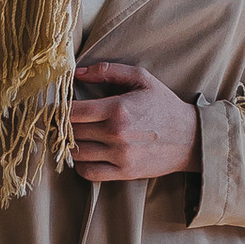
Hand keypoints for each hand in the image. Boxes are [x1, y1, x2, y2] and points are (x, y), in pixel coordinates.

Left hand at [70, 59, 201, 183]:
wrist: (190, 138)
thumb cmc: (164, 104)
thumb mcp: (141, 78)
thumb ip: (108, 71)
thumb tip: (77, 72)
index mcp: (118, 108)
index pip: (73, 112)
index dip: (58, 109)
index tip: (54, 107)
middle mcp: (116, 134)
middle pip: (72, 131)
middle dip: (62, 126)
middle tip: (59, 121)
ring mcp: (119, 156)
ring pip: (77, 152)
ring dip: (69, 144)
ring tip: (70, 137)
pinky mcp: (124, 172)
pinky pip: (89, 173)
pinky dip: (80, 165)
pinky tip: (83, 155)